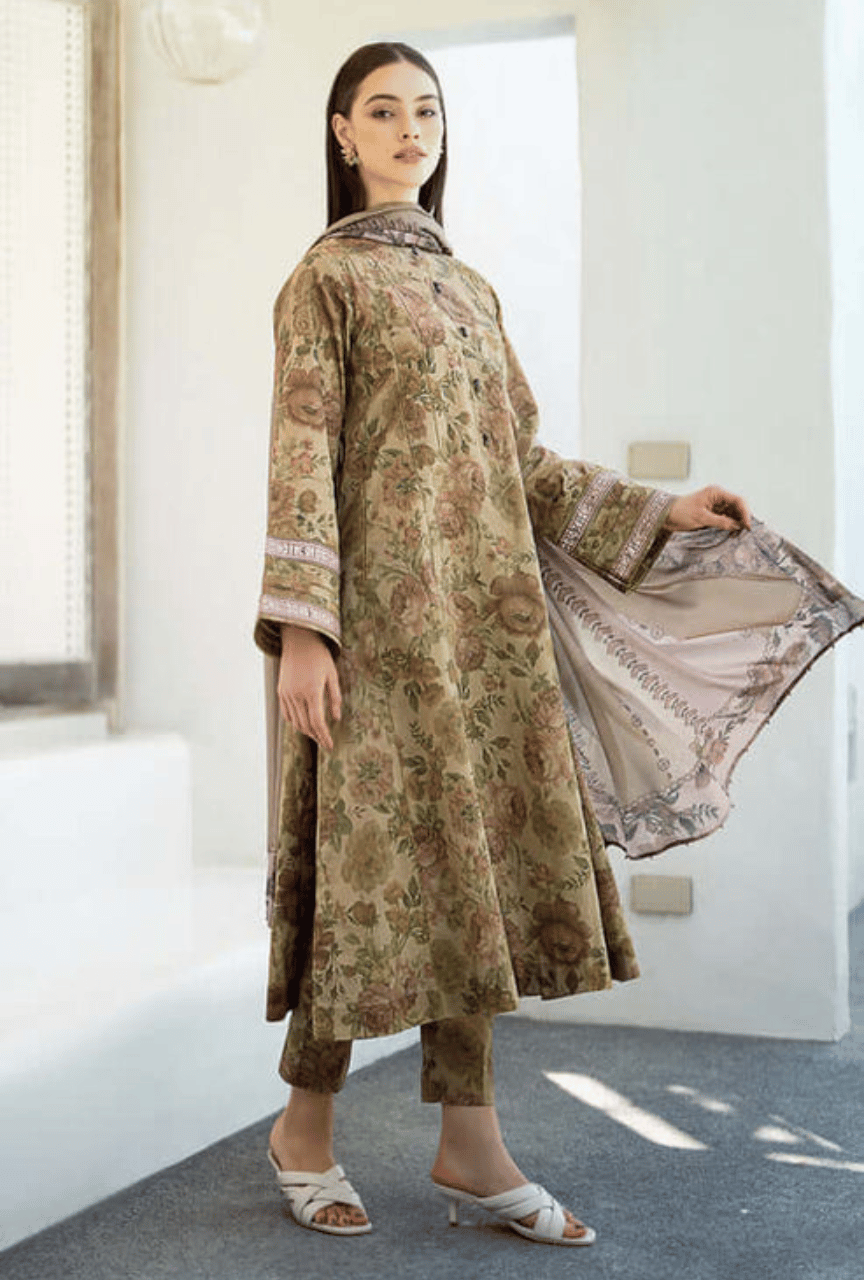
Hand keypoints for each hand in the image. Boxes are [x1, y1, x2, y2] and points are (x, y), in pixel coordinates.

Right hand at [277, 624, 341, 751]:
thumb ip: (334, 698)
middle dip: (316, 737)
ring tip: (317, 736)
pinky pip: (286, 714)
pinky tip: (303, 725)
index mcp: (312, 691)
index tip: (330, 745)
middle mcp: (296, 695)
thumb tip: (336, 718)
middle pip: (306, 725)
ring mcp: (286, 694)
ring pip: (295, 722)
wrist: (298, 640)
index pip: (317, 722)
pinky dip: (295, 723)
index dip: (324, 736)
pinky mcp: (281, 691)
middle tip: (326, 743)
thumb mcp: (332, 675)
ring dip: (306, 731)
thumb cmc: (319, 656)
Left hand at [665, 485, 751, 532]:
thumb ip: (720, 521)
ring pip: (734, 514)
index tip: (748, 526)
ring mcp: (717, 505)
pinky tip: (732, 534)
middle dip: (743, 519)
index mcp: (716, 492)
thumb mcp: (701, 517)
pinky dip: (730, 526)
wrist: (666, 515)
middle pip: (738, 507)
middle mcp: (719, 497)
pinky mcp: (714, 513)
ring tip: (737, 535)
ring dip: (737, 524)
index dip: (745, 513)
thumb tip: (736, 526)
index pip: (738, 500)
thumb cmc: (681, 512)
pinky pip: (727, 519)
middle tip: (744, 533)